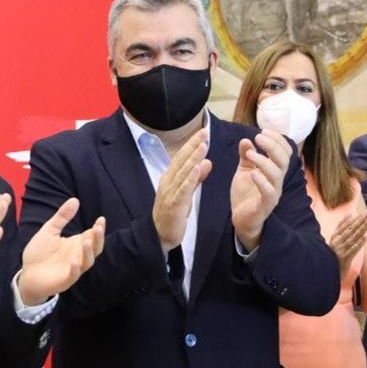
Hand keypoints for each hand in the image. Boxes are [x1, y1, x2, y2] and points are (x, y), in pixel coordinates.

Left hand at [19, 197, 105, 305]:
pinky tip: (73, 262)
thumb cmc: (39, 253)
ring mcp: (73, 269)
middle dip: (98, 238)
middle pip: (94, 248)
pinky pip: (73, 276)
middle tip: (98, 228)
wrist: (26, 274)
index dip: (98, 228)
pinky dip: (75, 270)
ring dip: (88, 252)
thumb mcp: (50, 230)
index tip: (101, 219)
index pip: (92, 235)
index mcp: (76, 244)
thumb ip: (62, 216)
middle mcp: (78, 256)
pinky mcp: (64, 280)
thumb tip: (75, 199)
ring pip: (87, 262)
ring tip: (86, 242)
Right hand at [152, 129, 211, 250]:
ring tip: (202, 145)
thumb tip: (206, 162)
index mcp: (170, 178)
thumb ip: (196, 178)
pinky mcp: (174, 204)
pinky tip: (198, 168)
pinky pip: (183, 189)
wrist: (160, 235)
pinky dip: (191, 178)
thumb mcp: (186, 193)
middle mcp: (168, 182)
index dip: (191, 144)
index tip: (202, 132)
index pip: (181, 157)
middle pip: (181, 160)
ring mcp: (170, 192)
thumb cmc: (172, 214)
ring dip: (193, 158)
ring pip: (183, 172)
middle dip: (193, 146)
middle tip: (204, 132)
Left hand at [230, 131, 290, 249]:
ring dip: (264, 161)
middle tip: (258, 136)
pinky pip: (268, 192)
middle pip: (284, 160)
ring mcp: (273, 193)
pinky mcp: (265, 205)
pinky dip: (262, 181)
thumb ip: (246, 156)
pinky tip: (253, 173)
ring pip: (277, 174)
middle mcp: (277, 181)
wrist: (241, 219)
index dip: (278, 140)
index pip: (285, 152)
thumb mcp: (244, 170)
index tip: (263, 130)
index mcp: (274, 171)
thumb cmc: (246, 194)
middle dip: (273, 146)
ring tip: (250, 154)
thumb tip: (245, 140)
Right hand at [329, 210, 366, 273]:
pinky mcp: (345, 259)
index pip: (345, 225)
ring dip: (361, 230)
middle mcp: (337, 242)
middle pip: (350, 230)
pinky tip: (365, 238)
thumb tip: (348, 214)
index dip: (355, 218)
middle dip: (360, 221)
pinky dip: (359, 244)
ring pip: (352, 238)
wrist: (328, 271)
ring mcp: (341, 250)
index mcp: (334, 236)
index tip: (364, 213)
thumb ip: (341, 227)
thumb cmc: (334, 252)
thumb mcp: (335, 238)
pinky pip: (353, 250)